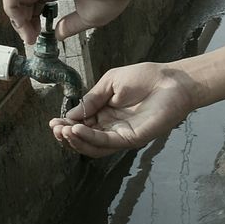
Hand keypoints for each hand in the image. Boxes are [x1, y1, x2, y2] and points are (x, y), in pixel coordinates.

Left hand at [3, 0, 130, 43]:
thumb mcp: (87, 18)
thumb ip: (69, 26)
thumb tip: (57, 34)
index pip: (36, 5)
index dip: (33, 23)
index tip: (39, 37)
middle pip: (23, 3)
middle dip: (23, 24)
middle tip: (31, 39)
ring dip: (16, 19)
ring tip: (27, 34)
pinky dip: (11, 7)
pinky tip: (23, 21)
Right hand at [50, 61, 202, 155]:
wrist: (171, 80)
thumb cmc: (145, 77)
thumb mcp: (110, 82)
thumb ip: (92, 99)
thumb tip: (71, 115)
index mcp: (105, 113)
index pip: (81, 124)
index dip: (66, 124)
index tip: (53, 121)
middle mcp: (111, 126)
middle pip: (84, 138)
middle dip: (67, 135)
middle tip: (54, 128)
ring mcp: (121, 134)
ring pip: (93, 145)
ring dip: (76, 140)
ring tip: (62, 131)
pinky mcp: (131, 139)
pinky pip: (106, 143)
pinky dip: (90, 138)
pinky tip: (77, 130)